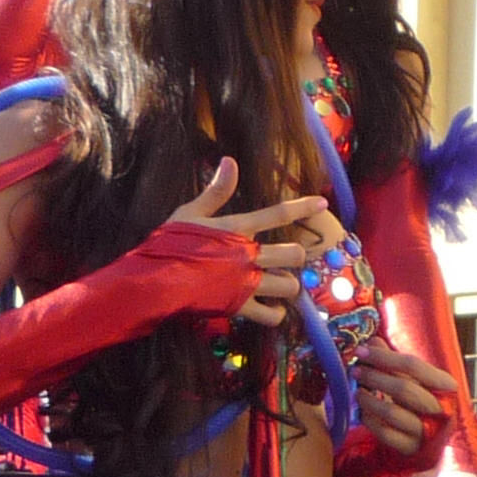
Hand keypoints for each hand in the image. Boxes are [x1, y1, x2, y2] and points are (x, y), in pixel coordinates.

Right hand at [169, 157, 323, 326]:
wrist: (154, 281)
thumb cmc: (168, 245)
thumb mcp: (189, 213)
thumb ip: (215, 192)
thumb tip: (229, 161)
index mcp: (237, 229)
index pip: (277, 214)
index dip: (303, 207)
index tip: (323, 202)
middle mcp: (247, 255)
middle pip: (293, 254)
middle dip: (295, 256)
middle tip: (287, 260)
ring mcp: (246, 282)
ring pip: (289, 285)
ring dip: (288, 286)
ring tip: (280, 285)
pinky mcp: (239, 306)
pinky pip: (272, 315)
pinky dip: (275, 313)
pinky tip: (271, 308)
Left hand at [352, 338, 456, 452]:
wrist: (440, 439)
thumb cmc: (425, 402)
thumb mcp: (418, 379)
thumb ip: (395, 361)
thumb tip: (371, 343)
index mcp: (446, 386)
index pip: (413, 365)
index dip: (384, 356)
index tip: (361, 351)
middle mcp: (440, 409)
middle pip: (403, 388)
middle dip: (374, 377)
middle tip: (356, 371)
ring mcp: (427, 432)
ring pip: (392, 413)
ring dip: (369, 400)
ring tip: (358, 392)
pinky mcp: (411, 449)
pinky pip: (385, 434)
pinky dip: (370, 421)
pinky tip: (363, 413)